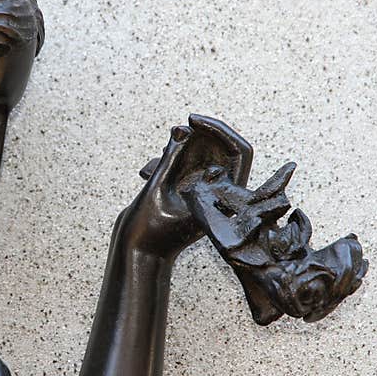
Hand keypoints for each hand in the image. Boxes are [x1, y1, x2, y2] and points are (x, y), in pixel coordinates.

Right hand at [118, 115, 252, 259]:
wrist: (137, 254)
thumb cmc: (149, 229)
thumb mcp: (158, 189)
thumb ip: (172, 157)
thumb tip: (184, 129)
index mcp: (224, 196)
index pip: (239, 152)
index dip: (220, 130)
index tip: (193, 121)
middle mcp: (219, 193)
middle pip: (219, 150)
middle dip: (195, 138)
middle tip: (173, 133)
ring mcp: (204, 192)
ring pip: (199, 156)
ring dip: (178, 150)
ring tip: (153, 164)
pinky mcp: (188, 193)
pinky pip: (186, 166)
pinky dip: (169, 160)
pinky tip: (147, 171)